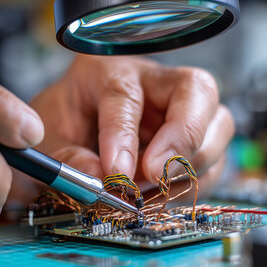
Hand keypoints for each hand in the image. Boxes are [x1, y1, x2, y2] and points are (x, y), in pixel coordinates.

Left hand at [31, 55, 232, 192]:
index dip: (123, 136)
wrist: (70, 134)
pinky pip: (214, 161)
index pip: (126, 94)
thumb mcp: (48, 141)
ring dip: (192, 165)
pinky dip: (192, 184)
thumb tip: (100, 179)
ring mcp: (181, 110)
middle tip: (157, 176)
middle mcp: (153, 82)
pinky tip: (159, 195)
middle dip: (184, 136)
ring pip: (218, 124)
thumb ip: (67, 159)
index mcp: (108, 70)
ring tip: (150, 190)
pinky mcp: (195, 140)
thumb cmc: (61, 127)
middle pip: (197, 89)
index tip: (116, 174)